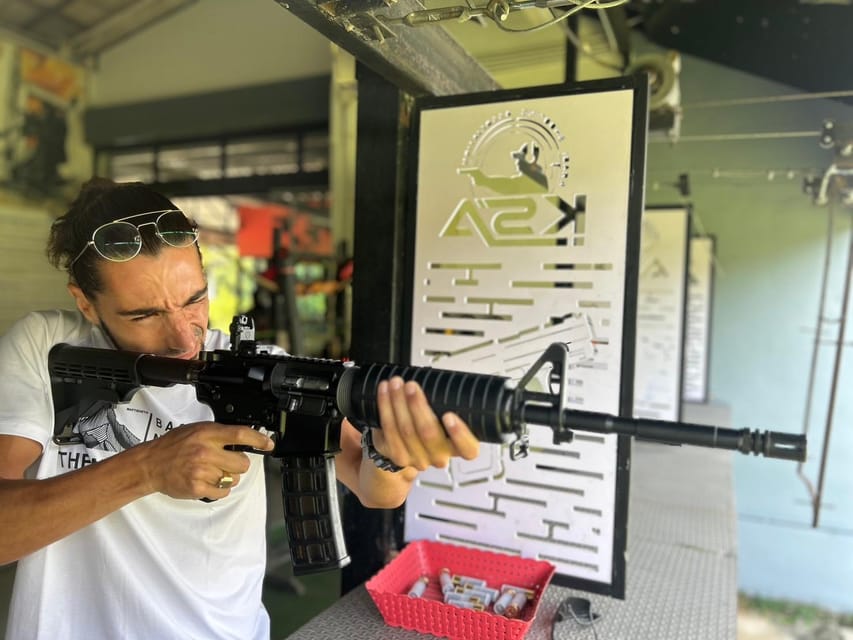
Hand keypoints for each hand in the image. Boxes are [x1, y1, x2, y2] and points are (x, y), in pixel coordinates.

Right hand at [135, 422, 273, 499]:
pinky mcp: (198, 488)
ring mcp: (202, 471)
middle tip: (227, 462)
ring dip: (228, 476)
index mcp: (207, 434)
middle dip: (239, 464)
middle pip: (242, 463)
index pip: (240, 434)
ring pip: (234, 478)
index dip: (258, 440)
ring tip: (212, 471)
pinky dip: (220, 488)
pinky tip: (209, 481)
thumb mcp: (196, 430)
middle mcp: (206, 452)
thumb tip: (244, 438)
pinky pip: (223, 491)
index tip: (268, 444)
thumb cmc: (173, 446)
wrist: (150, 464)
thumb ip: (219, 434)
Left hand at [370, 377, 479, 470]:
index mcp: (457, 446)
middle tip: (411, 386)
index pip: (468, 448)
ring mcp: (418, 458)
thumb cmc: (430, 423)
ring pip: (406, 430)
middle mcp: (439, 456)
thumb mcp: (443, 412)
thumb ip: (445, 403)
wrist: (405, 442)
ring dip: (398, 402)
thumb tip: (438, 379)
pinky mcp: (397, 455)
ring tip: (395, 383)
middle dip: (417, 405)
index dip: (460, 434)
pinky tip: (385, 392)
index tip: (449, 415)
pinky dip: (385, 406)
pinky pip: (389, 429)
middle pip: (428, 433)